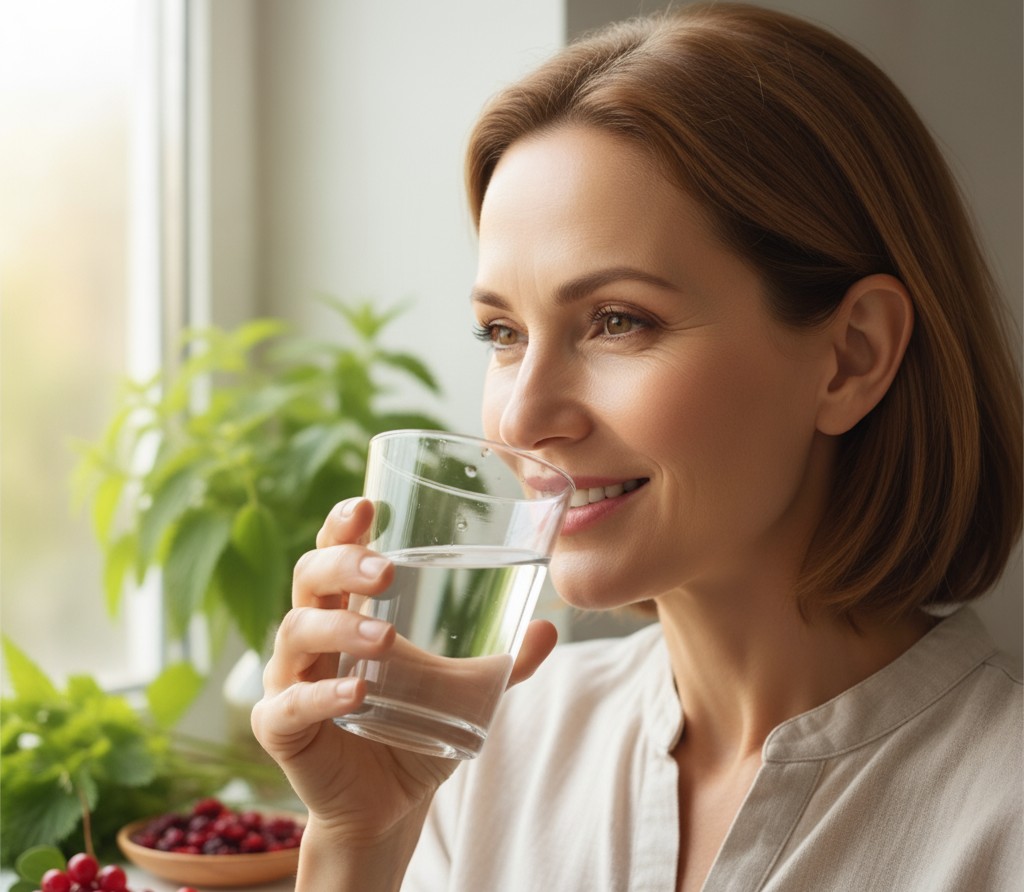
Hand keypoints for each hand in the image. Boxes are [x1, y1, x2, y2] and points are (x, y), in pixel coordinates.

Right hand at [251, 497, 557, 856]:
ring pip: (297, 633)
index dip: (342, 526)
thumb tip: (549, 628)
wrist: (389, 806)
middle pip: (309, 579)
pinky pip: (289, 705)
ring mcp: (290, 680)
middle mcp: (313, 637)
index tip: (365, 506)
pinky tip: (355, 692)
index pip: (334, 554)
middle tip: (385, 571)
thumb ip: (506, 661)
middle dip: (342, 565)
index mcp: (348, 613)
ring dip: (341, 627)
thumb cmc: (416, 731)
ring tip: (387, 637)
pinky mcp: (280, 728)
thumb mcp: (467, 692)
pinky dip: (320, 695)